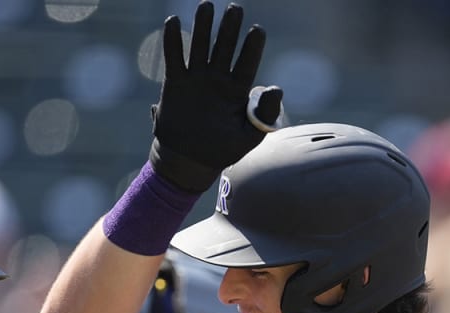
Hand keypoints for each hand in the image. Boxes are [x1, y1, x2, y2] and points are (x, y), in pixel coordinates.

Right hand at [150, 1, 282, 192]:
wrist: (190, 161)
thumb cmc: (224, 149)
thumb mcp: (250, 136)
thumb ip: (265, 115)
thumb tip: (277, 88)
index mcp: (238, 90)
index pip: (247, 63)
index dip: (252, 47)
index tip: (257, 30)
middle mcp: (218, 79)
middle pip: (225, 47)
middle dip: (229, 28)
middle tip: (235, 8)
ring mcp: (197, 78)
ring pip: (200, 46)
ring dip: (203, 26)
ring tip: (206, 4)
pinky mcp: (175, 82)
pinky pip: (174, 57)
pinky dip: (173, 40)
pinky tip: (173, 21)